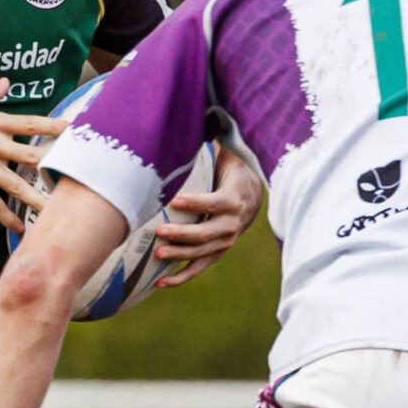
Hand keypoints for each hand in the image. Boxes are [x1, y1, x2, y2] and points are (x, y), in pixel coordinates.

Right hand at [0, 79, 65, 232]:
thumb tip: (5, 83)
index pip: (30, 124)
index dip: (55, 127)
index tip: (76, 130)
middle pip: (29, 156)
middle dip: (53, 165)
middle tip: (76, 175)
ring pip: (14, 185)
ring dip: (35, 199)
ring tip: (55, 212)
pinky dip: (7, 217)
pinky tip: (21, 228)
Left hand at [153, 148, 263, 286]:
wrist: (250, 196)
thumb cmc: (227, 174)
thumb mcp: (224, 160)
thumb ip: (211, 148)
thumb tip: (191, 125)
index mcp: (234, 200)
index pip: (214, 202)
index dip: (196, 202)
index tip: (175, 200)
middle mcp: (232, 224)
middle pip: (206, 233)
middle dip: (182, 234)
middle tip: (159, 232)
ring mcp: (225, 242)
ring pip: (200, 253)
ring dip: (178, 256)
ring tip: (157, 255)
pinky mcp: (216, 253)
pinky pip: (198, 268)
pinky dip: (180, 277)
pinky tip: (160, 282)